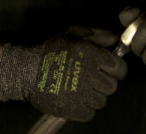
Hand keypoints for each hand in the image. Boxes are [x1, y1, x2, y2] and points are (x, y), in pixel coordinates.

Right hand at [0, 27, 127, 120]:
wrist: (26, 70)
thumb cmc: (51, 50)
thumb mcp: (73, 33)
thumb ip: (98, 35)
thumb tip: (116, 41)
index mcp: (91, 54)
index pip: (120, 68)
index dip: (115, 69)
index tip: (107, 70)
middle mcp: (88, 74)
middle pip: (112, 86)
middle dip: (103, 83)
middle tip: (90, 80)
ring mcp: (80, 94)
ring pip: (101, 101)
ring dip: (93, 96)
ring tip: (80, 89)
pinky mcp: (71, 109)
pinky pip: (89, 114)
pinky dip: (83, 109)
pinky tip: (75, 99)